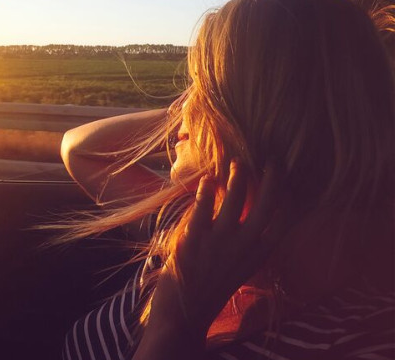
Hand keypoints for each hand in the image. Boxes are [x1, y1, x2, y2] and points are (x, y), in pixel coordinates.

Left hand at [135, 161, 283, 358]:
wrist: (184, 312)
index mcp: (257, 254)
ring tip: (236, 163)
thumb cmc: (210, 285)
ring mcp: (219, 242)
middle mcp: (243, 246)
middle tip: (272, 160)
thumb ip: (245, 242)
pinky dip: (206, 192)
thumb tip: (248, 212)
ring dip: (237, 179)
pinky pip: (202, 209)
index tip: (289, 178)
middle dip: (271, 182)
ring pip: (234, 201)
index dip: (288, 198)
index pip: (282, 222)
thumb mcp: (238, 266)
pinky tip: (207, 179)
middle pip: (265, 207)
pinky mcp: (194, 239)